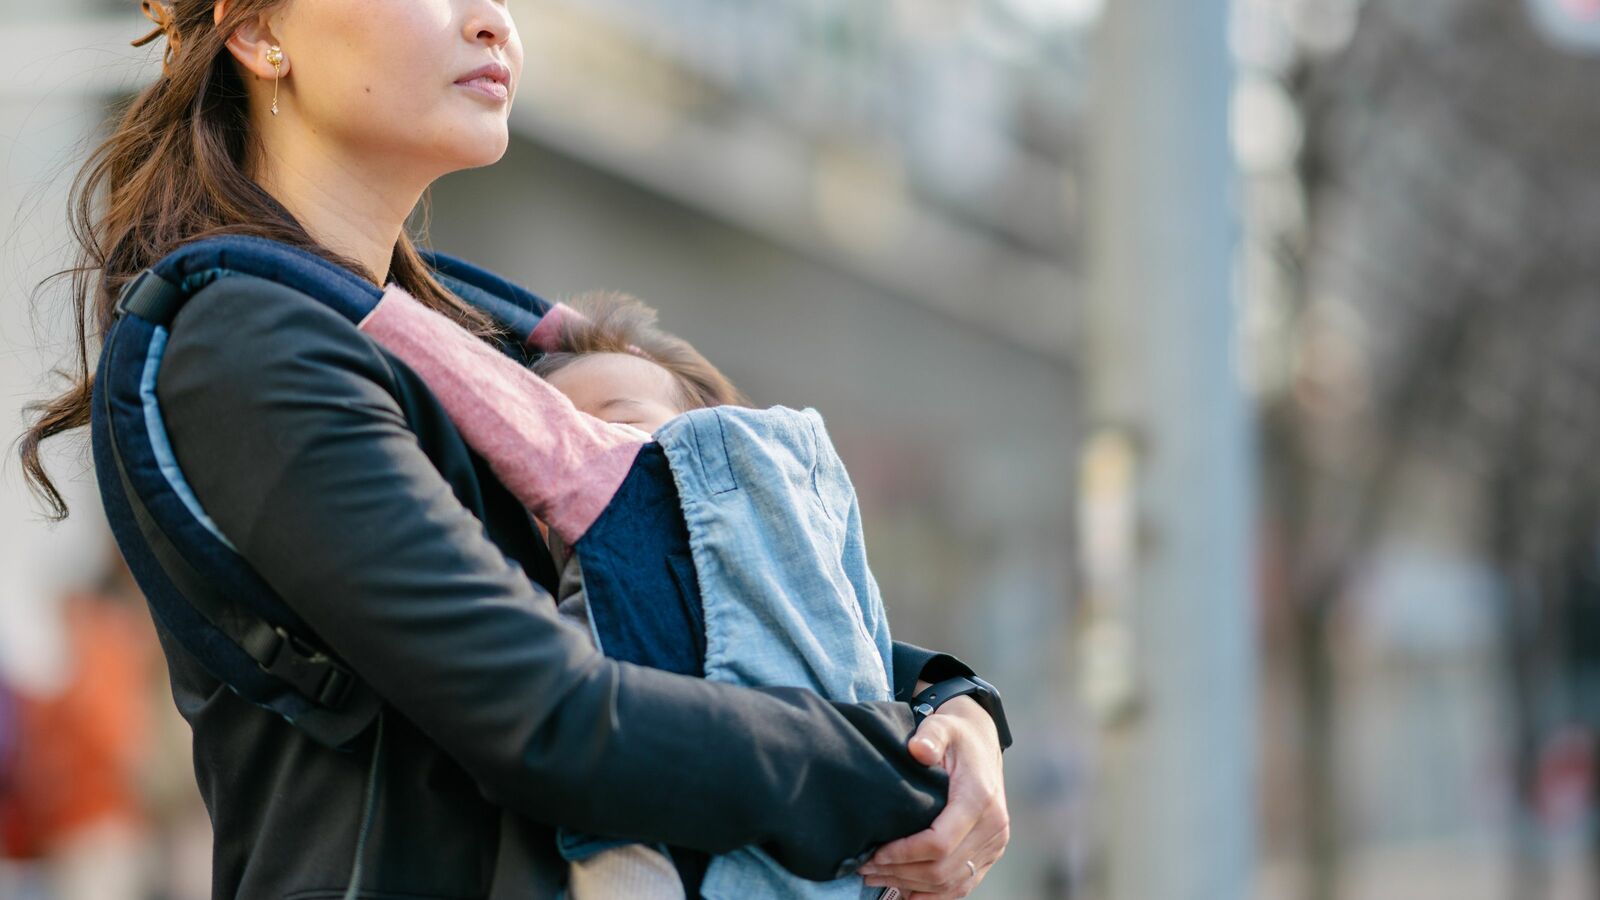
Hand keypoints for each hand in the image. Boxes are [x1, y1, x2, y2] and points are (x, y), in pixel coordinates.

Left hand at [859, 696, 1008, 898]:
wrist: (982, 741)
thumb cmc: (956, 735)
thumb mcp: (942, 725)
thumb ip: (930, 735)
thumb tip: (918, 749)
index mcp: (979, 798)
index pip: (939, 843)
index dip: (904, 854)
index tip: (874, 853)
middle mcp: (993, 825)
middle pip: (943, 869)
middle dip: (900, 874)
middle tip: (865, 870)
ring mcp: (995, 842)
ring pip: (951, 882)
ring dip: (912, 886)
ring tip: (877, 878)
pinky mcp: (992, 851)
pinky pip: (964, 885)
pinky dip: (934, 894)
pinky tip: (906, 892)